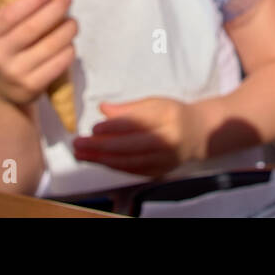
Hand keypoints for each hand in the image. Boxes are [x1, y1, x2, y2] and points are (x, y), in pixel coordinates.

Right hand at [0, 0, 76, 109]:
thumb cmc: (5, 51)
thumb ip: (15, 15)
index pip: (8, 15)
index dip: (30, 1)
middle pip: (32, 28)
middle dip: (54, 10)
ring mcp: (14, 73)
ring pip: (49, 46)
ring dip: (66, 30)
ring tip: (72, 22)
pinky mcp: (31, 87)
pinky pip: (58, 64)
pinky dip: (68, 50)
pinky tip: (70, 43)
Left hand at [72, 98, 203, 178]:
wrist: (196, 134)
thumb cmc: (171, 114)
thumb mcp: (154, 103)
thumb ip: (128, 108)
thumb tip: (102, 109)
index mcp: (166, 117)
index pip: (136, 124)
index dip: (113, 127)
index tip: (94, 128)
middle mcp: (166, 141)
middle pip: (129, 146)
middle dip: (100, 147)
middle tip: (78, 143)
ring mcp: (162, 160)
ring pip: (128, 162)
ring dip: (101, 159)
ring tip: (81, 154)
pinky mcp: (157, 171)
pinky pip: (131, 170)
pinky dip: (112, 166)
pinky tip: (97, 160)